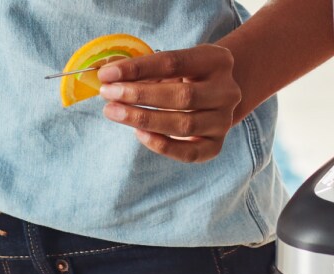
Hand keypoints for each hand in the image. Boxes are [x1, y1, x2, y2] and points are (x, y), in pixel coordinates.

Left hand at [98, 44, 241, 162]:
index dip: (137, 68)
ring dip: (143, 119)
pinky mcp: (215, 146)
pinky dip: (161, 145)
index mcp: (217, 61)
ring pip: (183, 125)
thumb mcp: (171, 66)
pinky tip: (138, 133)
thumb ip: (145, 70)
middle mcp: (226, 91)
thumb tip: (108, 76)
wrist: (213, 100)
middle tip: (107, 94)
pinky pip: (188, 152)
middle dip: (138, 95)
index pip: (174, 62)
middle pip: (181, 96)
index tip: (107, 74)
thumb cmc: (183, 78)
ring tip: (113, 112)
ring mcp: (223, 121)